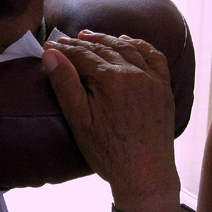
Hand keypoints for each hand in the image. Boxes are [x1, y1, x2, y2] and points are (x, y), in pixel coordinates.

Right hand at [42, 31, 178, 208]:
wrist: (145, 175)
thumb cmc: (108, 152)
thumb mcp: (79, 119)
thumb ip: (65, 83)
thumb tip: (51, 54)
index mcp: (111, 79)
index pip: (82, 55)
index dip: (64, 50)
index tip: (48, 47)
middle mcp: (135, 72)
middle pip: (104, 48)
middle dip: (82, 43)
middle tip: (65, 40)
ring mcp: (153, 79)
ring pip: (127, 48)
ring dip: (108, 40)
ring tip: (90, 36)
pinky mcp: (164, 89)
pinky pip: (154, 57)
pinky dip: (140, 45)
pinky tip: (128, 42)